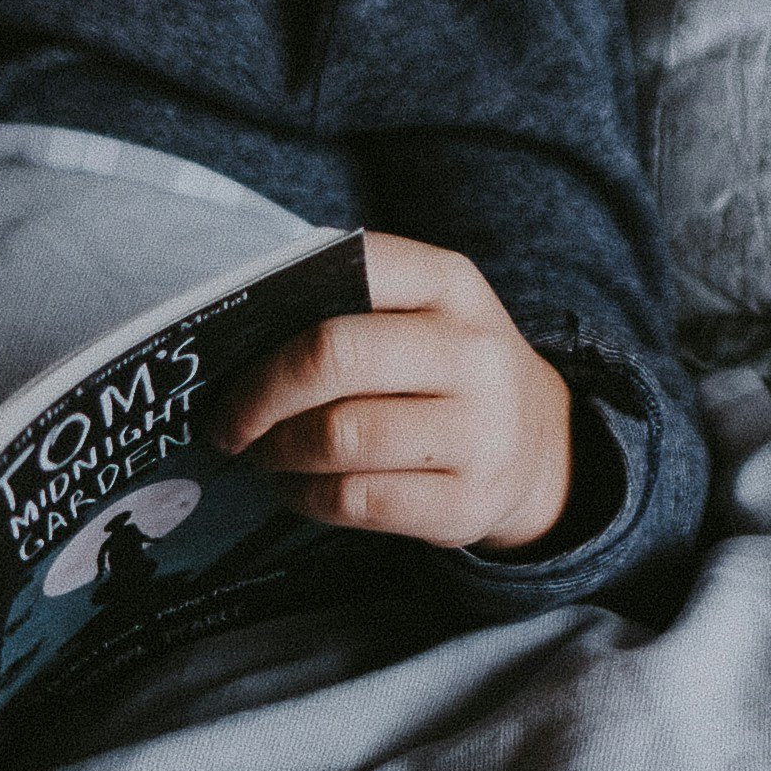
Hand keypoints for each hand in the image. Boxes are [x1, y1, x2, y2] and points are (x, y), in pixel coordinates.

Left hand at [208, 233, 575, 556]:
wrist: (540, 446)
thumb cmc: (448, 369)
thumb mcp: (428, 312)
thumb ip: (352, 304)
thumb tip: (243, 336)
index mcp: (453, 285)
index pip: (357, 268)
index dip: (276, 309)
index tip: (232, 349)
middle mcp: (474, 353)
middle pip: (336, 357)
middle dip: (261, 394)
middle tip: (230, 422)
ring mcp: (478, 432)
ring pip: (340, 438)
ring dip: (280, 451)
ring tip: (264, 453)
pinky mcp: (465, 501)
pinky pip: (357, 501)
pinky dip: (307, 497)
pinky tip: (299, 487)